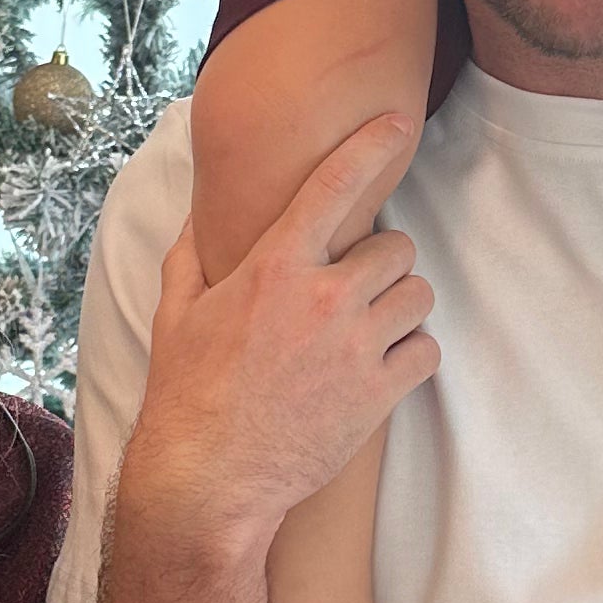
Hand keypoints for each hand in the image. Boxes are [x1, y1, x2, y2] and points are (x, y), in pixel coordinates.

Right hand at [126, 122, 438, 558]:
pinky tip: (383, 367)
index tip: (397, 123)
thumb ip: (191, 256)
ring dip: (401, 306)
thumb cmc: (187, 395)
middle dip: (383, 264)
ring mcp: (354, 347)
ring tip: (371, 328)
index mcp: (273, 268)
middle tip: (358, 289)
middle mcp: (321, 298)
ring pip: (418, 295)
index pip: (334, 185)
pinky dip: (412, 355)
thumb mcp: (176, 315)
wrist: (208, 479)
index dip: (371, 146)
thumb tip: (196, 216)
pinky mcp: (377, 395)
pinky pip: (426, 352)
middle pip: (397, 248)